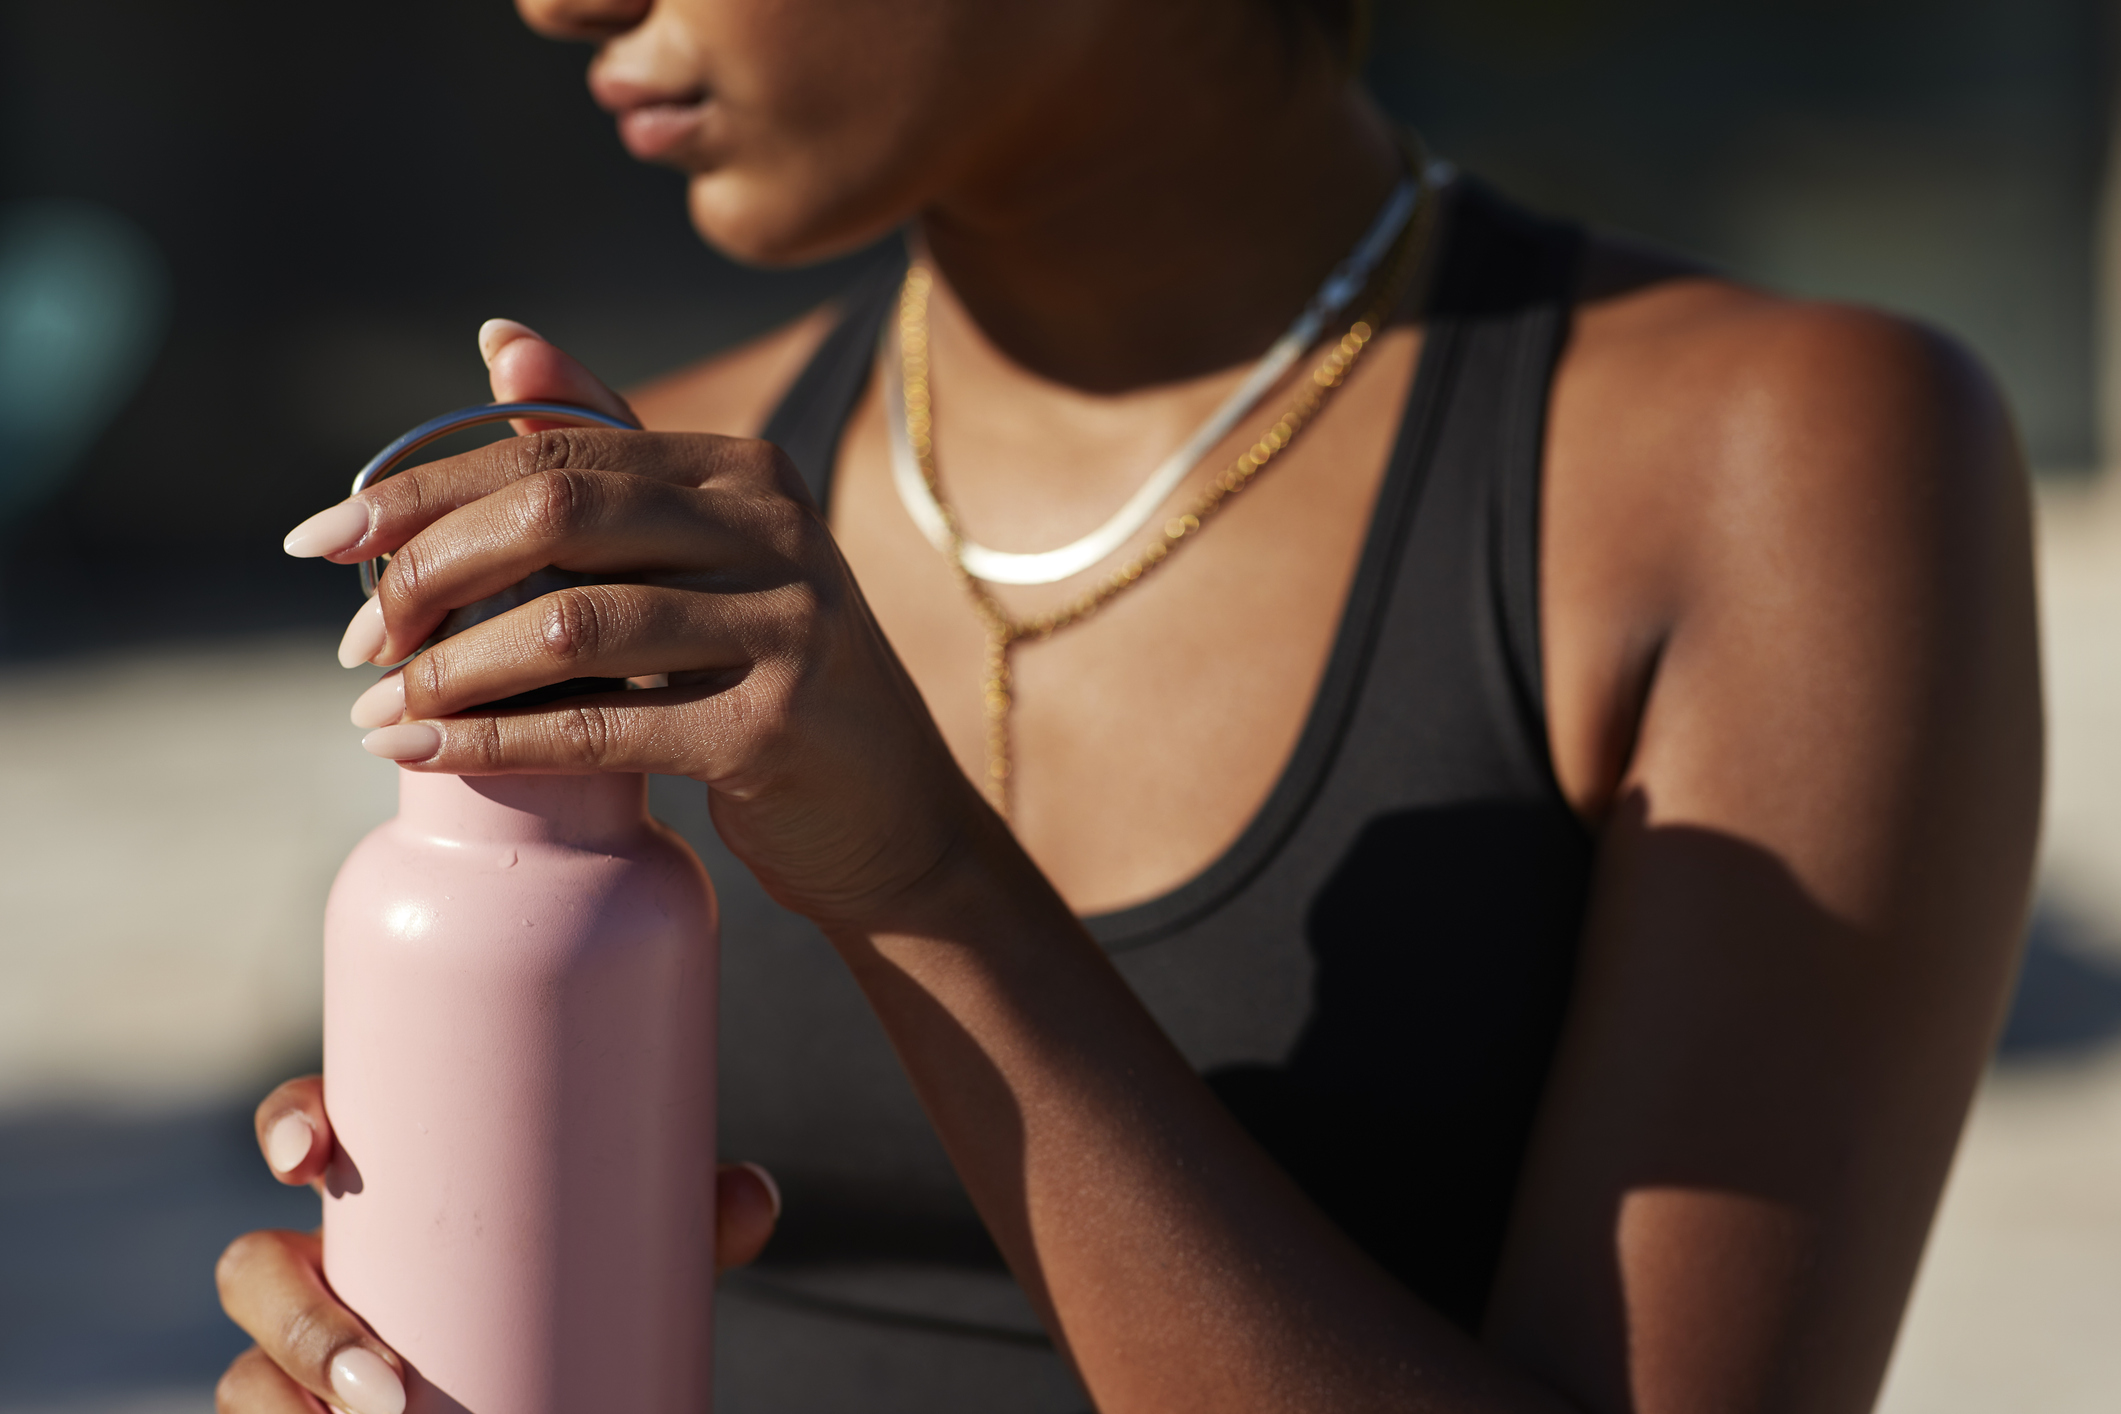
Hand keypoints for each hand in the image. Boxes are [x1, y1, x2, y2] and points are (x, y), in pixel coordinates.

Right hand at [214, 1077, 779, 1411]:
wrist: (573, 1391)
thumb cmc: (583, 1283)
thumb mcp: (635, 1245)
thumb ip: (691, 1216)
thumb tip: (751, 1196)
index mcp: (386, 1189)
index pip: (307, 1130)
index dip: (288, 1124)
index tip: (309, 1150)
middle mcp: (325, 1265)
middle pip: (254, 1270)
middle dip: (293, 1321)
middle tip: (382, 1375)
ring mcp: (307, 1353)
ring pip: (248, 1374)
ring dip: (283, 1402)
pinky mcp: (315, 1413)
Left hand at [284, 319, 995, 929]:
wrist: (891, 819)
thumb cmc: (771, 683)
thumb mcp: (705, 559)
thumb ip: (609, 458)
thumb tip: (497, 337)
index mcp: (748, 471)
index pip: (559, 449)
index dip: (425, 488)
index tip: (322, 540)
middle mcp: (777, 528)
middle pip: (559, 514)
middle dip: (427, 571)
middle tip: (355, 640)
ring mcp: (788, 625)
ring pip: (568, 625)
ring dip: (447, 670)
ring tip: (376, 707)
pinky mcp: (777, 727)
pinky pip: (600, 728)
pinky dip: (492, 744)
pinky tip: (420, 755)